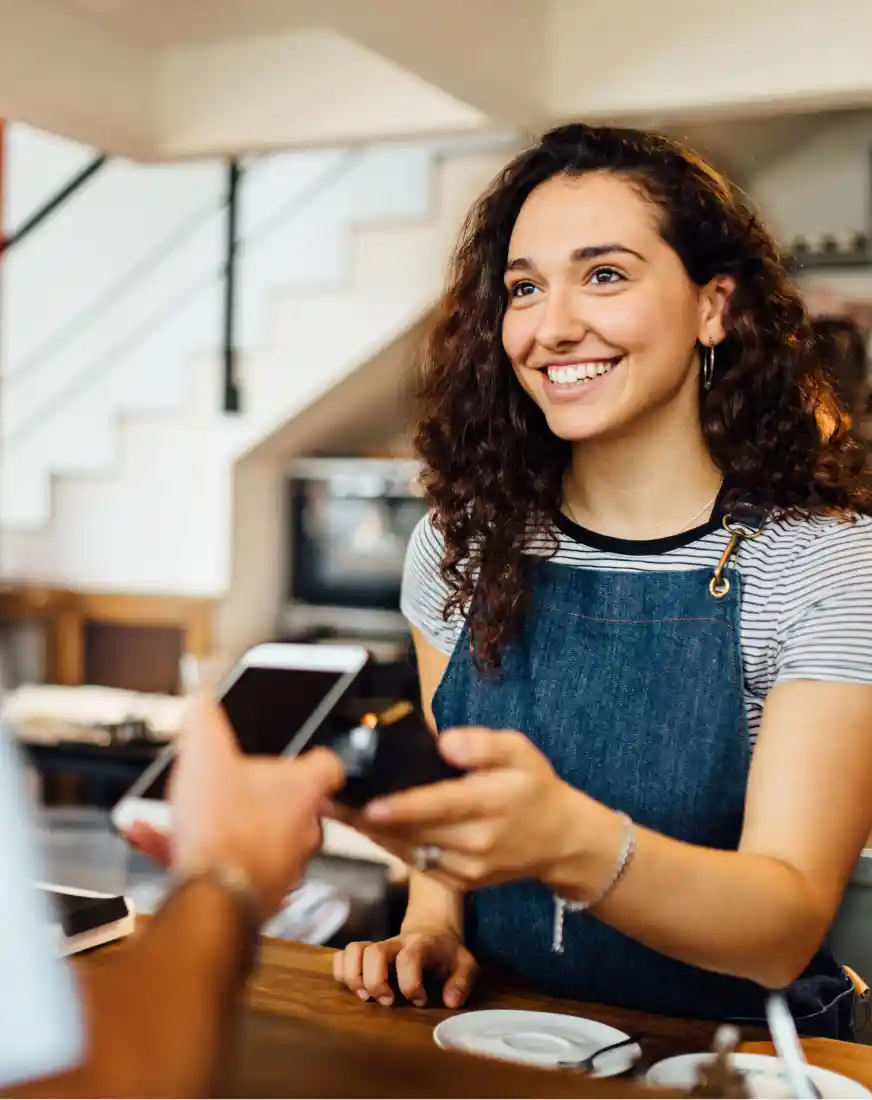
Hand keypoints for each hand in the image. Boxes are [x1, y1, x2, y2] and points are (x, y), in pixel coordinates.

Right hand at [129, 695, 344, 917]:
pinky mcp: (257, 894)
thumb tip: (201, 703)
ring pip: (250, 835)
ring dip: (215, 822)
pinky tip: (150, 838)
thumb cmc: (223, 827)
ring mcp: (282, 865)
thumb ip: (204, 722)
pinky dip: (192, 850)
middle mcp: (302, 829)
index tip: (298, 754)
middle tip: (222, 783)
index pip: (327, 765)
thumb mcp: (205, 755)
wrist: (212, 896)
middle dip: (252, 792)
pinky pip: (225, 864)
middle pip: (287, 802)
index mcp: (302, 789)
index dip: (311, 756)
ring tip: (177, 812)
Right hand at [332, 928, 477, 1007]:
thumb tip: (449, 1001)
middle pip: (374, 952)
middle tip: (388, 1001)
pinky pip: (343, 955)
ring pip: (353, 950)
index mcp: (422, 944)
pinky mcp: (365, 952)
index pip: (409, 957)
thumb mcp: (466, 963)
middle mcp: (396, 943)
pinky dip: (342, 972)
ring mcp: (379, 946)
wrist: (432, 928)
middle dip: (376, 982)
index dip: (411, 983)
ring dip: (354, 977)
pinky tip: (357, 988)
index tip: (420, 999)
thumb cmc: (447, 952)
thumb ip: (462, 981)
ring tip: (366, 996)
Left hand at [345, 727, 586, 891]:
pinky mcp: (461, 883)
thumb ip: (483, 743)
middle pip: (414, 832)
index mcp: (492, 804)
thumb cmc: (535, 788)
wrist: (561, 841)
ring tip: (333, 811)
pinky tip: (366, 829)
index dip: (401, 807)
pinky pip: (418, 865)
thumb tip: (445, 743)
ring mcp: (468, 868)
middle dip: (366, 818)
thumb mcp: (520, 751)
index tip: (368, 804)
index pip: (440, 806)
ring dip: (369, 834)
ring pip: (409, 852)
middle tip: (326, 798)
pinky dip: (390, 847)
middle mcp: (478, 841)